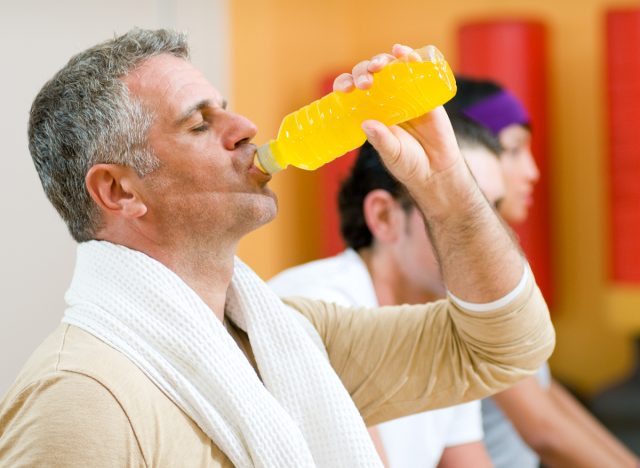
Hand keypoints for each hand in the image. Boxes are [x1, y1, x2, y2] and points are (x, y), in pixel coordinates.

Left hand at [333, 44, 460, 188]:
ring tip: (378, 66)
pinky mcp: (425, 92)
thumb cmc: (408, 163)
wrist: (436, 169)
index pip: (352, 91)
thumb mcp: (392, 154)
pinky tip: (400, 52)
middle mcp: (385, 99)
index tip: (344, 90)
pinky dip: (408, 57)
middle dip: (363, 73)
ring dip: (381, 61)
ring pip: (390, 68)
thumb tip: (367, 124)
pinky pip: (416, 70)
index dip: (345, 84)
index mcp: (370, 111)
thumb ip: (381, 140)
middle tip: (365, 84)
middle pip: (370, 75)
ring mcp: (405, 93)